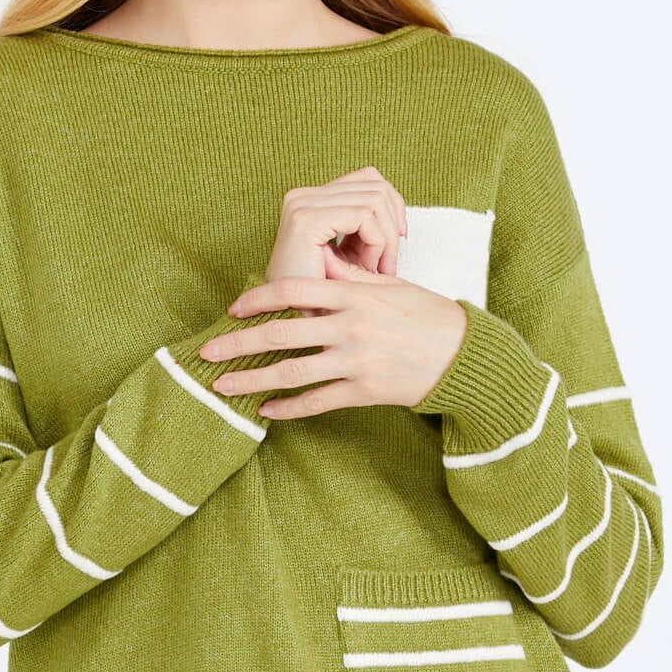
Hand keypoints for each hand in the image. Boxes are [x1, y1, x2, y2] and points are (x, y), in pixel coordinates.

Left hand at [199, 252, 469, 417]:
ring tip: (222, 386)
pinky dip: (289, 408)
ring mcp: (356, 361)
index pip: (293, 290)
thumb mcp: (390, 286)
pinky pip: (317, 402)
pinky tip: (266, 410)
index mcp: (354, 295)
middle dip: (238, 343)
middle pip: (281, 333)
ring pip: (292, 372)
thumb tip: (316, 260)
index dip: (257, 298)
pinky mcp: (364, 391)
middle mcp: (351, 327)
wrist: (464, 356)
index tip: (233, 309)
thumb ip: (349, 278)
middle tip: (206, 351)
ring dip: (252, 380)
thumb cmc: (427, 316)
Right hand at [264, 166, 407, 306]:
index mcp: (310, 199)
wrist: (290, 322)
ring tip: (376, 268)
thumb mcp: (348, 255)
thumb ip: (368, 226)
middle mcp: (302, 195)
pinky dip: (377, 242)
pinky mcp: (306, 219)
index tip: (399, 237)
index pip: (368, 178)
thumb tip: (399, 209)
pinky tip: (367, 267)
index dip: (393, 205)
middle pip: (375, 184)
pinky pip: (364, 216)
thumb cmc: (321, 297)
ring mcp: (301, 204)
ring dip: (386, 237)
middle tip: (389, 261)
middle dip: (394, 223)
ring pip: (375, 199)